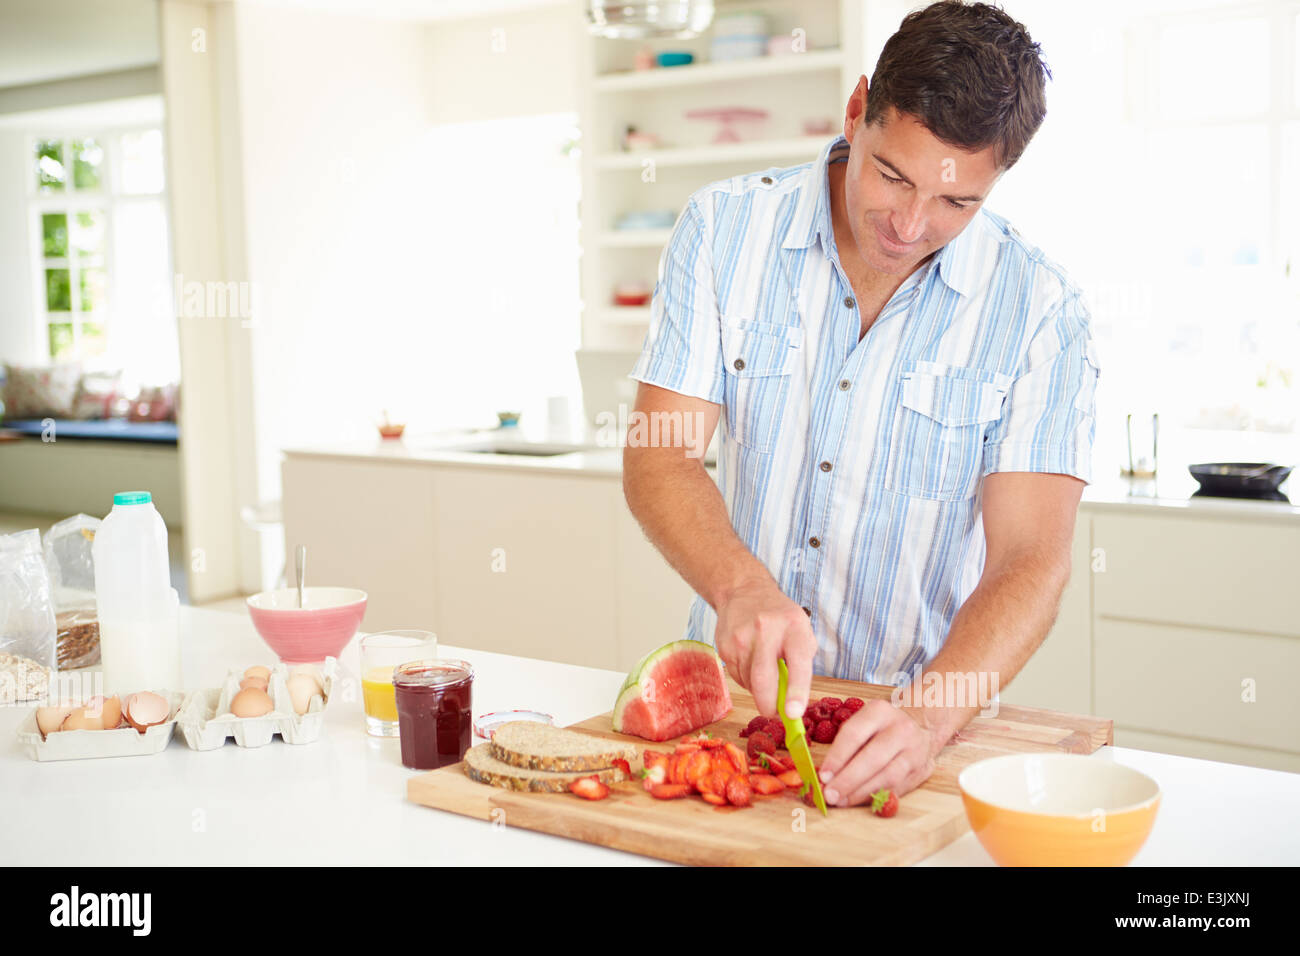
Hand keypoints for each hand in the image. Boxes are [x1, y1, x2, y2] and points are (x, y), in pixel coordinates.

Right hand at [713, 578, 815, 718]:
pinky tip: (751, 662)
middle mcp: (766, 631)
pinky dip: (746, 679)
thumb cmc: (781, 618)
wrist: (745, 592)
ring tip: (765, 671)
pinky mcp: (724, 645)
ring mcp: (741, 638)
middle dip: (769, 705)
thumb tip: (792, 705)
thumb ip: (801, 666)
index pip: (797, 664)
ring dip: (759, 689)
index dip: (796, 692)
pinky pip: (736, 676)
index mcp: (794, 628)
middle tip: (775, 713)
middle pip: (763, 680)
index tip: (793, 714)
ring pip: (749, 682)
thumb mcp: (802, 633)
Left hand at [816, 700, 937, 805]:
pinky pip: (897, 788)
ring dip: (861, 792)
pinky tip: (858, 801)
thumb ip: (845, 744)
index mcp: (880, 711)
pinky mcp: (921, 770)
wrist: (922, 728)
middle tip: (830, 794)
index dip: (836, 758)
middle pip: (872, 758)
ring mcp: (914, 750)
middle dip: (848, 780)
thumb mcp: (864, 723)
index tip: (822, 776)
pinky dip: (875, 797)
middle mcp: (900, 729)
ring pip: (887, 776)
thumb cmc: (882, 728)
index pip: (854, 734)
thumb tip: (825, 775)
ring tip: (842, 801)